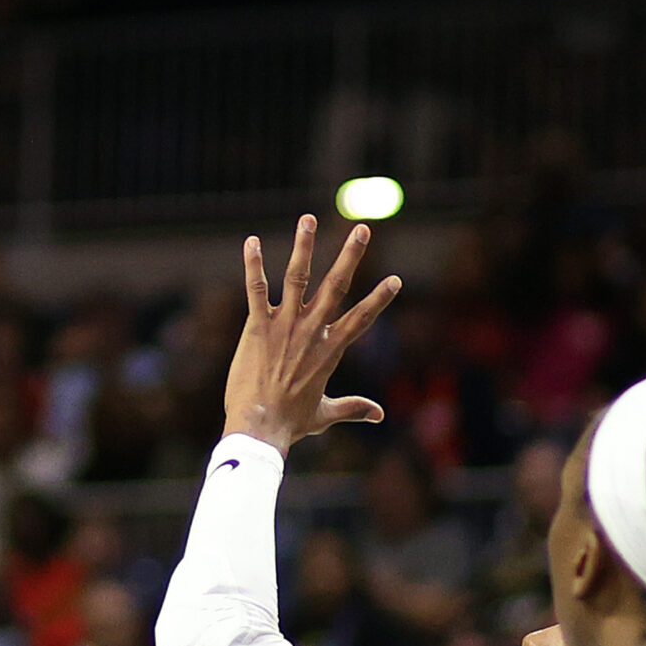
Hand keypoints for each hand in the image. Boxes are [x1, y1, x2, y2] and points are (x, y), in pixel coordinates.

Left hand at [225, 215, 400, 451]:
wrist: (260, 426)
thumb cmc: (291, 423)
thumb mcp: (326, 414)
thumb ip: (353, 408)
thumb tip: (379, 415)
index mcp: (330, 349)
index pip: (362, 318)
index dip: (380, 298)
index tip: (395, 279)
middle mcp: (312, 331)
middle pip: (337, 286)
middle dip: (351, 255)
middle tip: (362, 228)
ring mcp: (284, 326)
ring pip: (298, 277)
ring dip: (304, 246)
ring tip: (308, 218)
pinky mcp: (256, 327)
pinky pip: (256, 289)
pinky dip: (253, 264)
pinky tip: (250, 241)